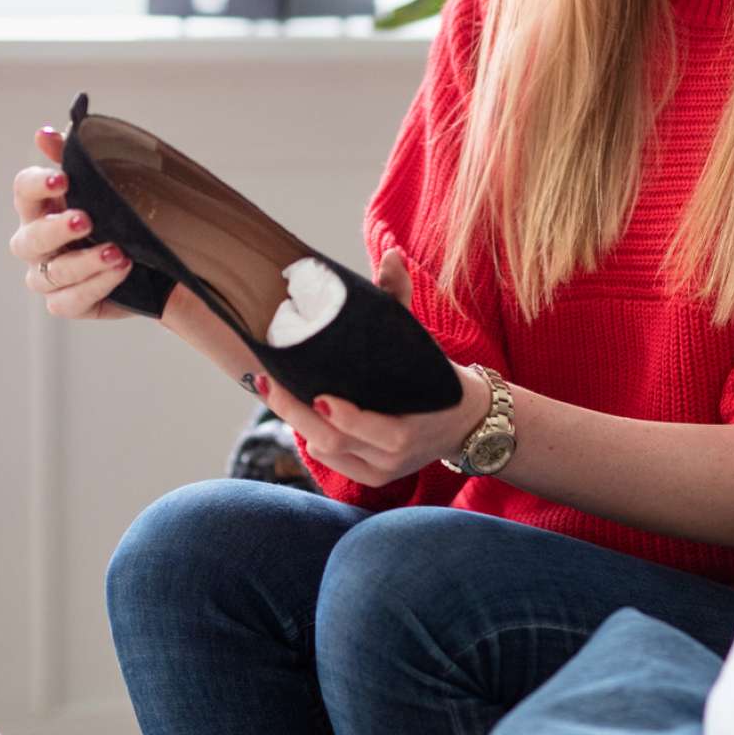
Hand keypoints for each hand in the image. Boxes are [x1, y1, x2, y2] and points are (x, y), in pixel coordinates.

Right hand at [9, 125, 136, 320]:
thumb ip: (73, 157)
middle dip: (56, 229)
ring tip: (117, 251)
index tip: (63, 178)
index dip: (38, 184)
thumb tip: (45, 133)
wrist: (154, 260)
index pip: (24, 191)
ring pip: (50, 274)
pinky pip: (69, 301)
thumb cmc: (118, 216)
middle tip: (85, 219)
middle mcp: (37, 244)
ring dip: (83, 262)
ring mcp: (49, 277)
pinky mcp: (68, 303)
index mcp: (41, 208)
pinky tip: (120, 270)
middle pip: (29, 239)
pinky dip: (95, 285)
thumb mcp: (104, 184)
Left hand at [252, 247, 488, 487]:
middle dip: (294, 413)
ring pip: (325, 452)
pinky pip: (330, 460)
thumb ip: (400, 300)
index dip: (340, 416)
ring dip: (297, 423)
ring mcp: (381, 471)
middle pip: (332, 441)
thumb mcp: (420, 341)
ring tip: (275, 389)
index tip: (317, 395)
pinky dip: (310, 436)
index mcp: (410, 428)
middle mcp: (394, 457)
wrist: (465, 422)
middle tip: (267, 381)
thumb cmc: (436, 375)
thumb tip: (391, 256)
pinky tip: (295, 410)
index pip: (366, 429)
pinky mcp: (370, 479)